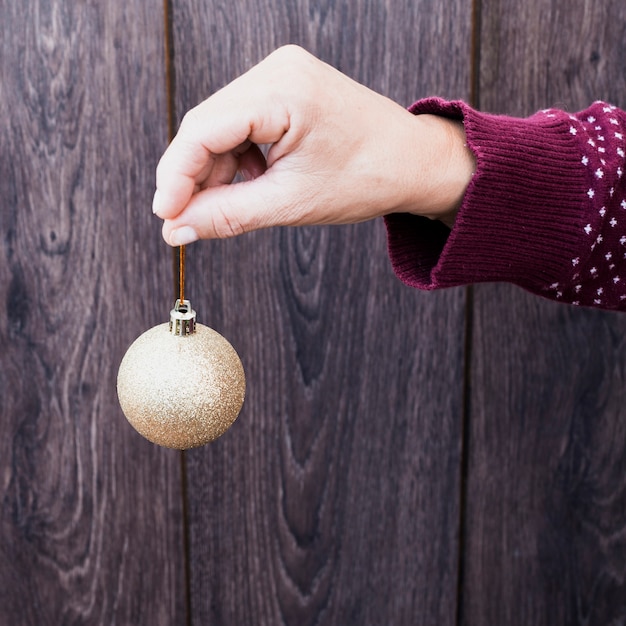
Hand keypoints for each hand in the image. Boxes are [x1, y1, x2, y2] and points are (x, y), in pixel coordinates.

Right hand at [153, 45, 473, 244]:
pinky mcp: (287, 88)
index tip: (164, 216)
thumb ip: (227, 216)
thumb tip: (177, 230)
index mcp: (283, 89)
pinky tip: (250, 184)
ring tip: (225, 208)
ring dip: (215, 170)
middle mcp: (278, 69)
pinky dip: (237, 159)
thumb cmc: (367, 178)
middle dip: (193, 176)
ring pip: (221, 126)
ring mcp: (282, 74)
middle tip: (185, 221)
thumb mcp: (291, 204)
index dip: (175, 175)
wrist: (413, 163)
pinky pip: (243, 123)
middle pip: (207, 125)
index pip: (203, 129)